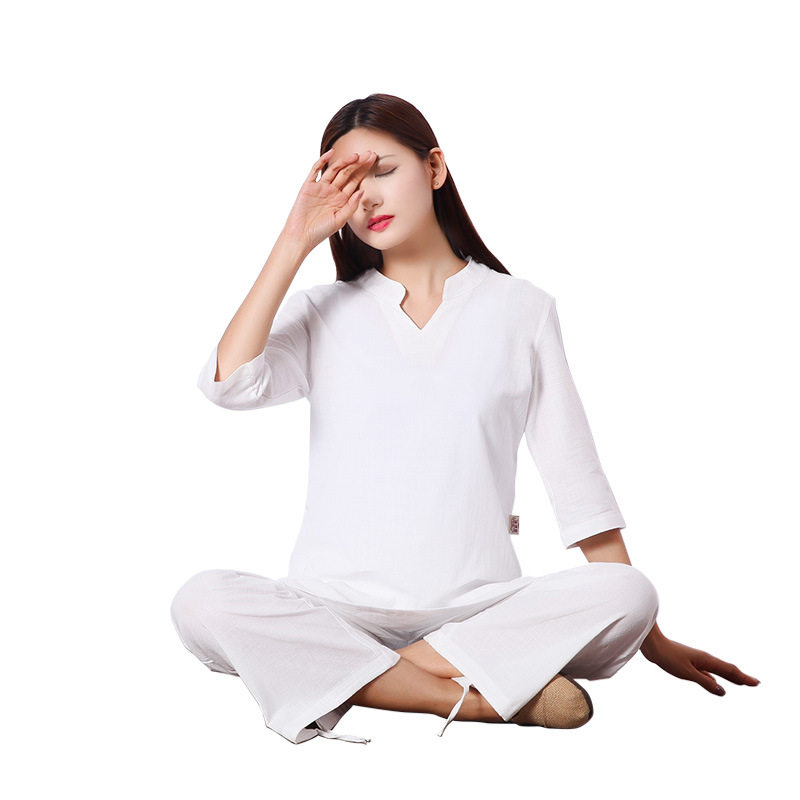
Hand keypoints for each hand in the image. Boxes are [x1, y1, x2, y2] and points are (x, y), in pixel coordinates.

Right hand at [281, 149, 377, 253]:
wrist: (301, 237)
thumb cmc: (320, 231)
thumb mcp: (340, 220)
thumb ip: (351, 206)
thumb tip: (362, 190)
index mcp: (341, 199)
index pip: (355, 181)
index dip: (364, 170)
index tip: (374, 160)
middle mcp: (332, 191)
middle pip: (347, 173)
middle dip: (358, 163)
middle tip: (369, 154)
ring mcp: (320, 187)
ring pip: (334, 170)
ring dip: (345, 161)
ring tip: (356, 155)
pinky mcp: (308, 186)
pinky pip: (315, 170)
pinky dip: (322, 160)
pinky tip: (332, 153)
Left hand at [642, 635, 759, 694]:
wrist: (652, 645)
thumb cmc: (668, 657)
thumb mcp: (687, 672)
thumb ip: (705, 681)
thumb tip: (723, 691)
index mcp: (706, 660)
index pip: (729, 670)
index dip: (743, 677)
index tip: (756, 683)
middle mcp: (704, 659)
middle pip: (726, 669)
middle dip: (740, 677)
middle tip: (755, 683)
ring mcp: (696, 660)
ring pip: (717, 670)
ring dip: (729, 676)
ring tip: (739, 681)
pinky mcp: (688, 663)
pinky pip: (707, 672)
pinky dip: (715, 677)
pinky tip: (714, 681)